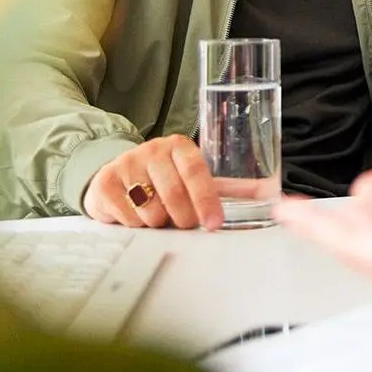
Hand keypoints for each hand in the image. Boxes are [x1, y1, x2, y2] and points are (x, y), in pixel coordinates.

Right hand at [83, 134, 223, 229]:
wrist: (114, 176)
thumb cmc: (162, 179)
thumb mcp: (191, 177)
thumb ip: (226, 186)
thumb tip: (266, 193)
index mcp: (179, 146)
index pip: (196, 172)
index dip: (206, 200)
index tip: (214, 223)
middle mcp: (152, 150)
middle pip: (173, 193)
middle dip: (184, 217)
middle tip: (185, 225)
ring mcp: (127, 164)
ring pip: (150, 210)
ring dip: (158, 223)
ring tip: (158, 216)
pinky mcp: (105, 183)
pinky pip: (127, 217)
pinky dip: (136, 225)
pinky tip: (136, 216)